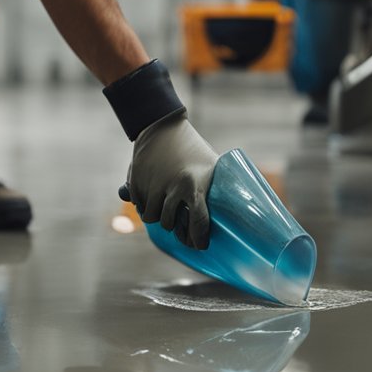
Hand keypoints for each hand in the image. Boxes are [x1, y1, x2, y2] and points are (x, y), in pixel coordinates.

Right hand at [120, 111, 218, 249]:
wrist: (163, 125)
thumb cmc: (193, 149)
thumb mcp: (210, 166)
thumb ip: (212, 190)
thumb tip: (235, 214)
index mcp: (193, 184)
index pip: (198, 221)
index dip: (199, 238)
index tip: (200, 246)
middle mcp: (172, 186)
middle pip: (169, 223)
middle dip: (174, 227)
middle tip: (179, 227)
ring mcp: (152, 183)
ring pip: (150, 217)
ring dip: (157, 216)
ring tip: (164, 211)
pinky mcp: (136, 180)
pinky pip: (137, 204)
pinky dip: (143, 205)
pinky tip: (152, 198)